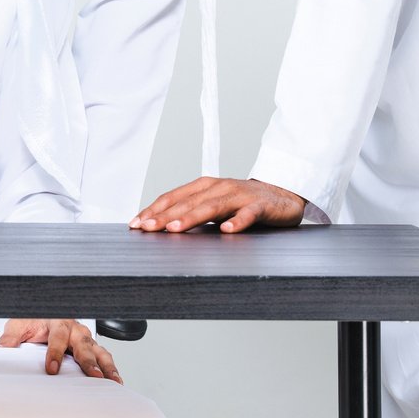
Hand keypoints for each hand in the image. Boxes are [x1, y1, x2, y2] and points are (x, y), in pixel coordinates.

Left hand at [0, 318, 122, 381]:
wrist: (44, 310)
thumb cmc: (34, 319)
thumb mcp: (19, 324)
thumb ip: (11, 337)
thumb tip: (2, 349)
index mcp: (57, 322)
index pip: (57, 338)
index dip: (55, 353)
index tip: (52, 368)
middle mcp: (75, 329)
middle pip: (84, 345)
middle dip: (88, 361)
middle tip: (93, 376)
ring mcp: (85, 338)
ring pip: (99, 351)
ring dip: (106, 366)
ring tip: (113, 382)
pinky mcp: (91, 346)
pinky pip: (105, 356)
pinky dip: (111, 369)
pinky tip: (116, 381)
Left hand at [131, 177, 305, 233]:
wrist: (282, 194)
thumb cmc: (243, 201)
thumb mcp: (214, 205)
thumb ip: (192, 212)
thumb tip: (161, 227)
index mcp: (204, 187)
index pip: (173, 197)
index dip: (154, 210)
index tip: (136, 224)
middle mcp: (218, 187)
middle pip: (187, 202)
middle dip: (165, 215)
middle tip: (147, 228)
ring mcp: (239, 196)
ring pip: (212, 207)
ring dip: (192, 217)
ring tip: (174, 228)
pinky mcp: (260, 206)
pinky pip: (247, 214)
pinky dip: (237, 222)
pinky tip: (227, 231)